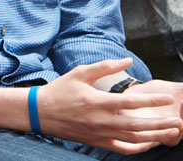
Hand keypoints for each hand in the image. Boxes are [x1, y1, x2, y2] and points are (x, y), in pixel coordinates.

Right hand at [38, 59, 181, 153]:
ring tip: (171, 133)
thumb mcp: (79, 73)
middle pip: (136, 126)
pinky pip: (122, 149)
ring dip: (154, 137)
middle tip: (179, 123)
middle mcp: (99, 120)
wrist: (40, 112)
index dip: (150, 101)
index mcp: (96, 101)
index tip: (167, 100)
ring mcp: (99, 134)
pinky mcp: (97, 143)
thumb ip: (104, 67)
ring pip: (132, 140)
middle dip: (160, 125)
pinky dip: (138, 148)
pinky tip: (150, 143)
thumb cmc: (61, 90)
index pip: (129, 102)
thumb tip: (127, 60)